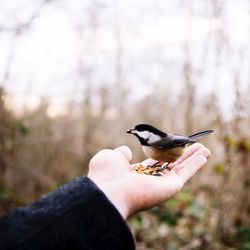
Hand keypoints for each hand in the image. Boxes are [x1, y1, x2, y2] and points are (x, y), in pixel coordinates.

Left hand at [87, 143, 210, 219]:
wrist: (110, 190)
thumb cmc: (107, 173)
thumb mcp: (111, 157)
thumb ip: (121, 153)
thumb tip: (127, 152)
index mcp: (137, 173)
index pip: (154, 162)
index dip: (164, 154)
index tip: (170, 146)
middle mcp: (151, 179)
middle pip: (172, 165)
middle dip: (183, 155)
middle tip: (193, 147)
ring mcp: (162, 183)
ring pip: (182, 168)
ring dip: (193, 158)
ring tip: (205, 149)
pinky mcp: (171, 186)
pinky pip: (186, 173)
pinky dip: (196, 164)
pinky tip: (204, 155)